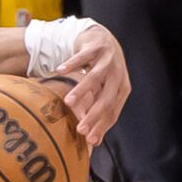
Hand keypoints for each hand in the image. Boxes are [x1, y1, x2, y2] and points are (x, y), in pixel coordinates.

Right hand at [55, 25, 130, 146]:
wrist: (102, 39)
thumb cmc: (102, 72)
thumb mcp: (104, 91)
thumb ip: (100, 112)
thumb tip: (95, 142)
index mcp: (121, 88)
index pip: (113, 112)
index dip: (102, 127)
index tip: (90, 141)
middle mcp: (117, 75)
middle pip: (106, 98)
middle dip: (93, 115)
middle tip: (80, 130)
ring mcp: (107, 60)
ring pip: (94, 77)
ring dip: (81, 90)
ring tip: (68, 102)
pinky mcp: (95, 47)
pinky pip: (82, 57)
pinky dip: (71, 64)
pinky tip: (60, 71)